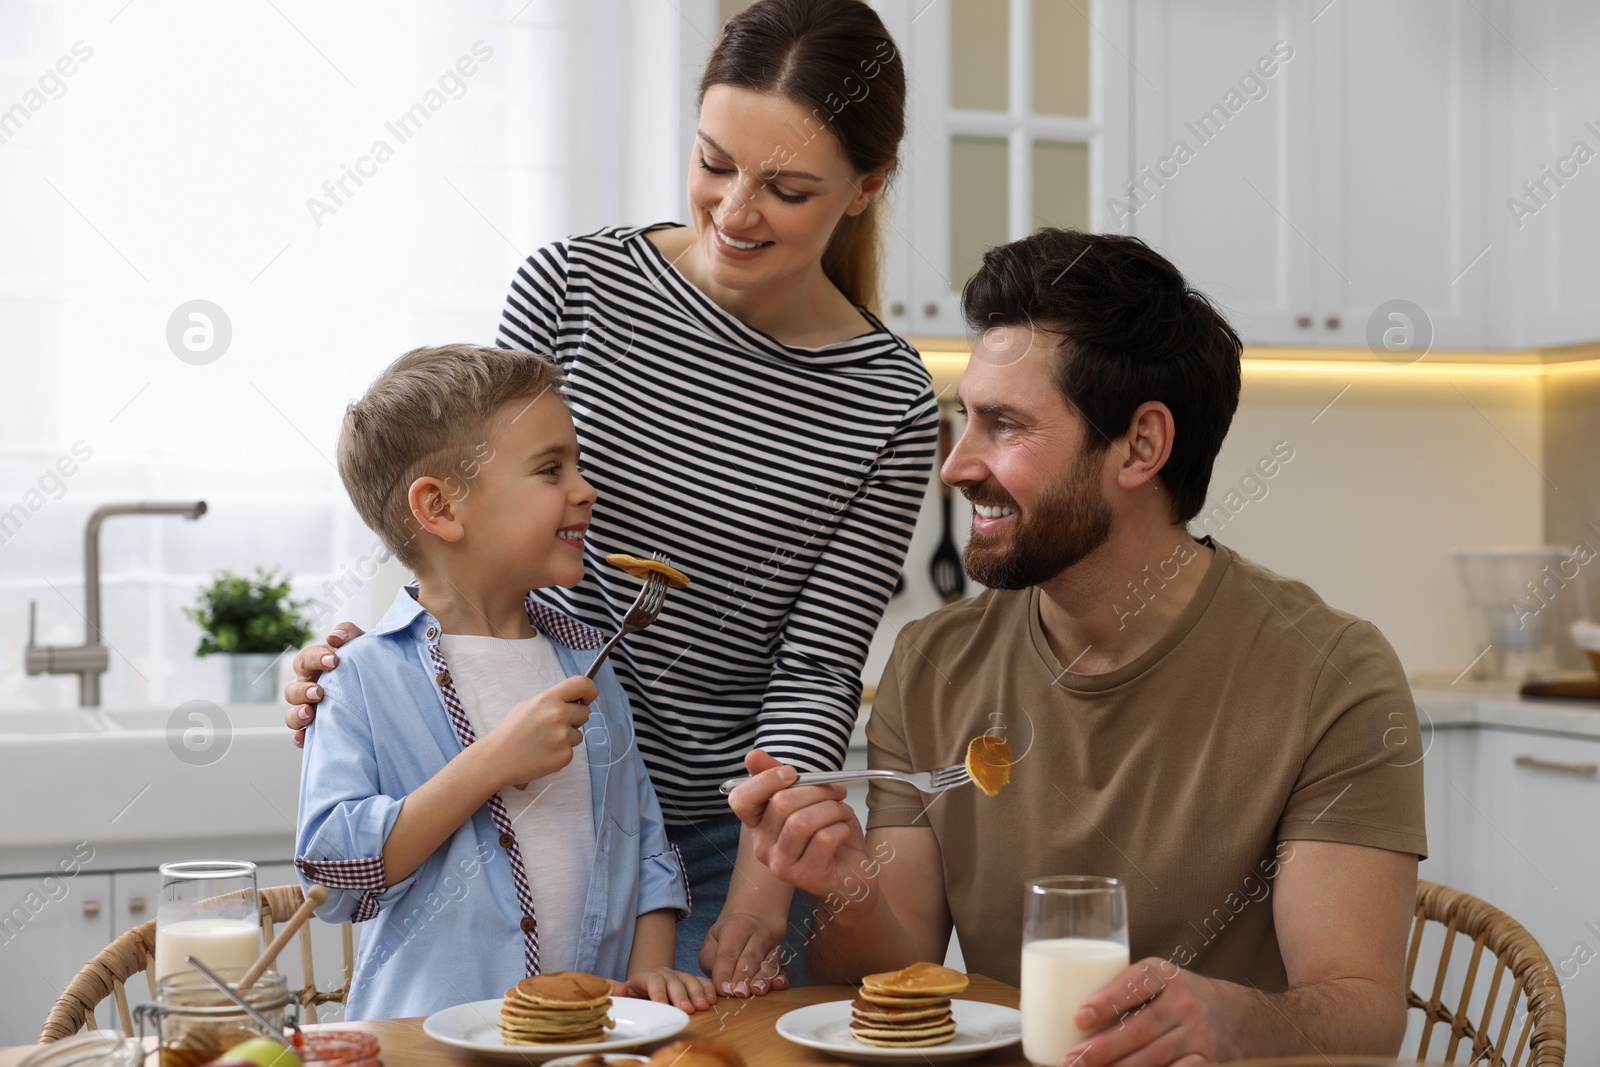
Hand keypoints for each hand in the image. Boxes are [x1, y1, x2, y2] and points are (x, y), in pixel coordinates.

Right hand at [282, 623, 363, 746]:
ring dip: (297, 714)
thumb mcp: (363, 645)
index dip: (316, 658)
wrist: (386, 691)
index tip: (333, 661)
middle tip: (320, 692)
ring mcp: (310, 709)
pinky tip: (304, 738)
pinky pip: (302, 736)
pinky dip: (300, 737)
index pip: (305, 659)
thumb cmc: (367, 663)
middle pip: (292, 690)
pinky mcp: (318, 730)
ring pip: (291, 714)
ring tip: (310, 713)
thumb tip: (335, 637)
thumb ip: (349, 634)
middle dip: (303, 691)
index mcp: (316, 666)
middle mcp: (308, 688)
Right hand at [481, 675, 597, 789]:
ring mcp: (562, 737)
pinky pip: (572, 751)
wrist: (496, 759)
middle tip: (553, 726)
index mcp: (548, 699)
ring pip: (578, 734)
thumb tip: (576, 698)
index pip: (582, 684)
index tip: (587, 698)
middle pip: (585, 712)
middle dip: (574, 718)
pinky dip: (560, 753)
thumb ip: (553, 700)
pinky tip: (543, 753)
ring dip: (566, 738)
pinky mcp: (564, 756)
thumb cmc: (511, 732)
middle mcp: (558, 715)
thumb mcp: (528, 705)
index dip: (590, 690)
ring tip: (544, 742)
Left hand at [612, 968, 715, 1012]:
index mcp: (646, 976)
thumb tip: (619, 989)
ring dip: (697, 993)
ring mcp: (679, 976)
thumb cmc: (634, 995)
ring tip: (703, 1006)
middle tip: (687, 1009)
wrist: (646, 986)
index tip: (662, 1005)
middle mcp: (664, 974)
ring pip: (689, 980)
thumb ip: (616, 991)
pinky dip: (708, 989)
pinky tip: (713, 999)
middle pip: (674, 981)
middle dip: (681, 995)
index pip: (653, 980)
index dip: (658, 992)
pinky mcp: (690, 981)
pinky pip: (701, 981)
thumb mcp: (623, 993)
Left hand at [700, 912, 788, 996]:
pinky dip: (782, 977)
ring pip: (769, 962)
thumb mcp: (713, 941)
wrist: (754, 918)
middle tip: (739, 993)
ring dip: (763, 978)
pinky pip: (783, 968)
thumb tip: (719, 983)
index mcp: (736, 928)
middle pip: (750, 957)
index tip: (723, 989)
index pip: (728, 952)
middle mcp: (758, 934)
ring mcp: (772, 945)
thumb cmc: (728, 936)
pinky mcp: (781, 957)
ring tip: (756, 990)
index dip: (724, 972)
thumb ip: (711, 960)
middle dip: (744, 976)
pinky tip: (778, 984)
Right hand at [727, 750, 865, 901]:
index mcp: (759, 824)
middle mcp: (763, 846)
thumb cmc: (828, 833)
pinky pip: (824, 838)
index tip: (792, 773)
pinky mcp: (806, 877)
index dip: (765, 780)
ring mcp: (782, 865)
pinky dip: (842, 827)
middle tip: (836, 792)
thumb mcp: (806, 799)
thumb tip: (752, 756)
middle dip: (817, 790)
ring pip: (803, 821)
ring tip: (843, 813)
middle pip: (781, 804)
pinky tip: (843, 832)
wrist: (853, 873)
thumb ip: (779, 777)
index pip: (741, 799)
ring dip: (833, 809)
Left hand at [1062, 957, 1238, 1066]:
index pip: (1135, 984)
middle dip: (1102, 1049)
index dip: (1106, 1001)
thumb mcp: (1159, 981)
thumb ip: (1125, 992)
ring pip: (1154, 1057)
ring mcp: (1198, 1034)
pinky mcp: (1209, 1061)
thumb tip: (1069, 1017)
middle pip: (1139, 1028)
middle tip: (1071, 1060)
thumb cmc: (1181, 997)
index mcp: (1165, 975)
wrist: (1243, 1017)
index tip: (1078, 1017)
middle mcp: (1184, 1003)